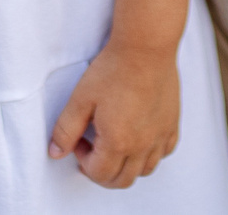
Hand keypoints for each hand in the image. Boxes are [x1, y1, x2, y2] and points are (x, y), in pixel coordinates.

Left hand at [51, 40, 180, 187]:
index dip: (83, 161)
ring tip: (114, 144)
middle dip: (102, 172)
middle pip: (122, 180)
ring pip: (145, 170)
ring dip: (126, 166)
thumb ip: (66, 130)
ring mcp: (160, 136)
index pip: (99, 174)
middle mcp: (143, 145)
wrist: (145, 47)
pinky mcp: (172, 124)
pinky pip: (164, 152)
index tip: (80, 140)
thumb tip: (55, 152)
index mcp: (118, 142)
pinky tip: (139, 138)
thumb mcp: (80, 99)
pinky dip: (150, 154)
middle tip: (92, 150)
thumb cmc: (113, 69)